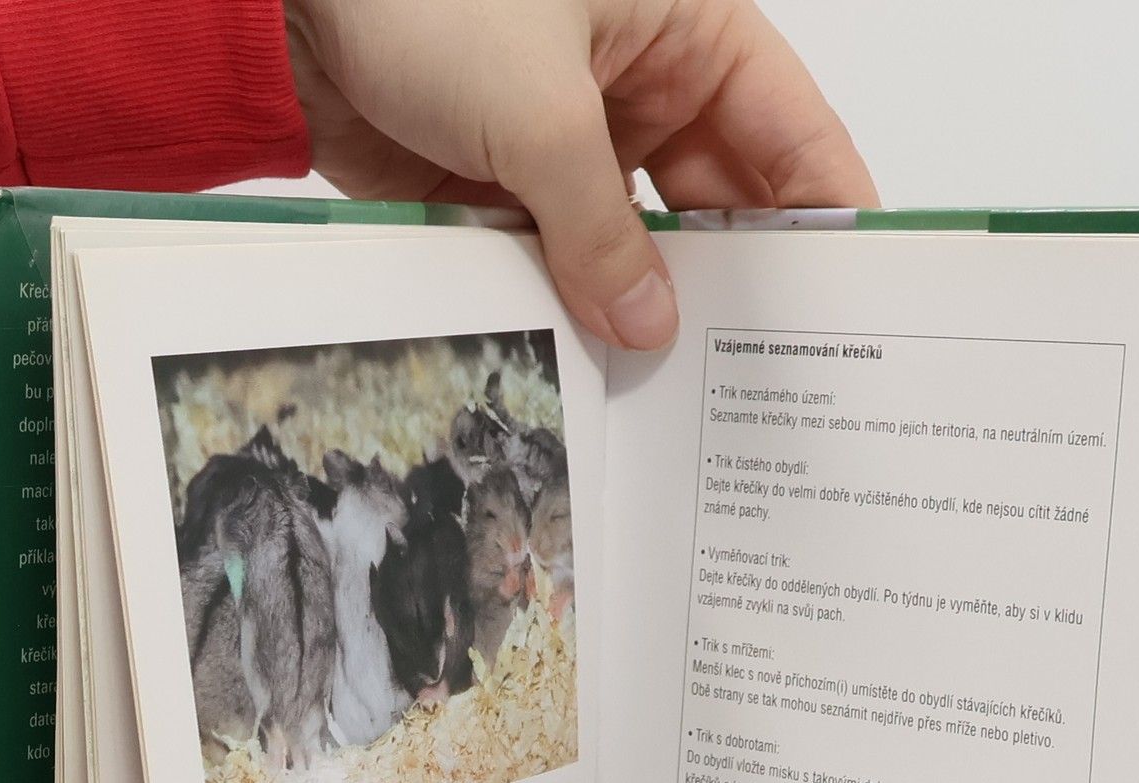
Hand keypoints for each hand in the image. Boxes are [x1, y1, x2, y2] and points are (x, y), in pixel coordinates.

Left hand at [283, 0, 876, 348]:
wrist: (282, 9)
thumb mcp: (538, 113)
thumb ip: (603, 233)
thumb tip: (651, 329)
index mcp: (687, 28)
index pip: (793, 130)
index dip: (829, 215)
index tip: (857, 302)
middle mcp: (647, 84)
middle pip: (725, 201)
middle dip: (742, 283)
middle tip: (776, 376)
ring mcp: (582, 140)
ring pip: (647, 243)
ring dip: (658, 307)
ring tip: (692, 389)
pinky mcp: (519, 187)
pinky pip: (574, 262)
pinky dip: (587, 310)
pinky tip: (611, 370)